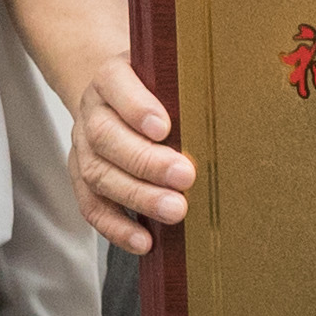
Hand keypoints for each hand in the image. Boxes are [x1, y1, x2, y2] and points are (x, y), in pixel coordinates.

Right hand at [68, 53, 195, 251]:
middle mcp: (93, 111)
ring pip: (98, 174)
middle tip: (185, 177)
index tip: (164, 127)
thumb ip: (188, 87)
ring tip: (174, 211)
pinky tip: (144, 240)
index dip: (136, 107)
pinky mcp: (82, 179)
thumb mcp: (168, 76)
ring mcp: (83, 147)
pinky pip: (91, 206)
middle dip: (146, 161)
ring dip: (138, 196)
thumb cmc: (153, 90)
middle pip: (106, 136)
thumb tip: (233, 110)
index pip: (115, 82)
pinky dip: (117, 227)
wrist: (114, 99)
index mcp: (112, 77)